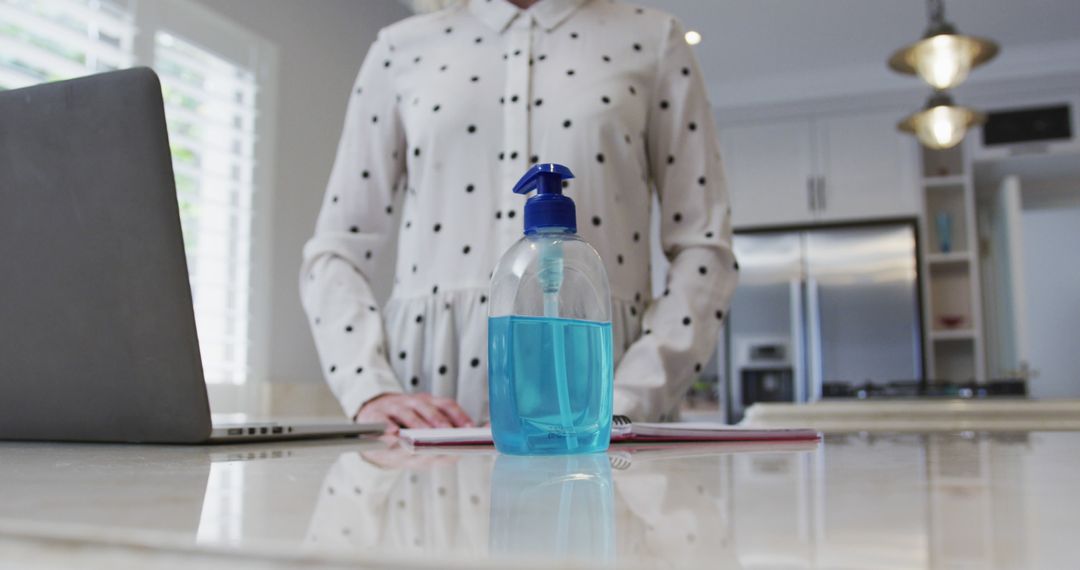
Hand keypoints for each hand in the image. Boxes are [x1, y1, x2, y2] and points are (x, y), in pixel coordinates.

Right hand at [355, 393, 473, 434]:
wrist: (369, 428)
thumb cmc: (403, 433)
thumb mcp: (423, 431)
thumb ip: (442, 442)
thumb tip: (459, 453)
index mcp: (428, 404)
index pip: (446, 405)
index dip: (459, 415)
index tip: (470, 428)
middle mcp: (412, 403)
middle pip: (428, 409)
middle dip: (438, 422)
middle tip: (447, 435)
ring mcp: (393, 408)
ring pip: (407, 414)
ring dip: (416, 425)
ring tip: (424, 437)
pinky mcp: (375, 416)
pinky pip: (381, 420)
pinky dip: (387, 427)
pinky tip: (393, 434)